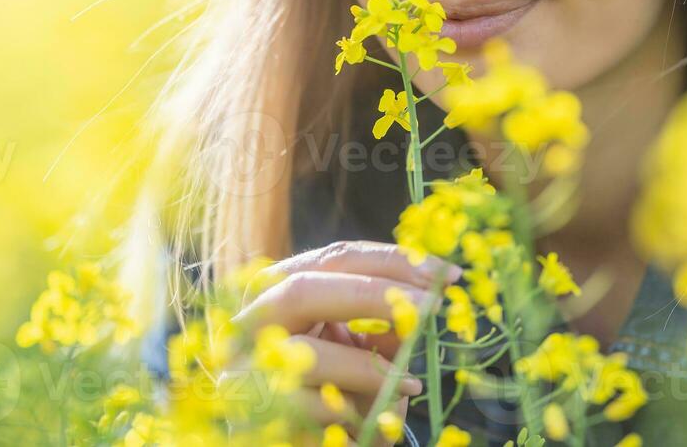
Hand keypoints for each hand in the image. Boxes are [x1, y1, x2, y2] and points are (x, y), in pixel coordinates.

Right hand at [229, 240, 459, 435]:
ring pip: (308, 353)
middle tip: (432, 306)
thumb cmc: (339, 396)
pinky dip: (352, 414)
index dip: (391, 260)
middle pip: (304, 289)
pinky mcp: (246, 410)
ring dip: (369, 371)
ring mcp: (242, 365)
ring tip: (411, 385)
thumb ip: (388, 323)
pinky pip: (308, 407)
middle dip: (374, 294)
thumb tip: (429, 293)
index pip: (335, 257)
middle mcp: (251, 320)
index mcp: (280, 290)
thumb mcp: (367, 354)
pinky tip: (376, 425)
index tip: (445, 274)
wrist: (302, 446)